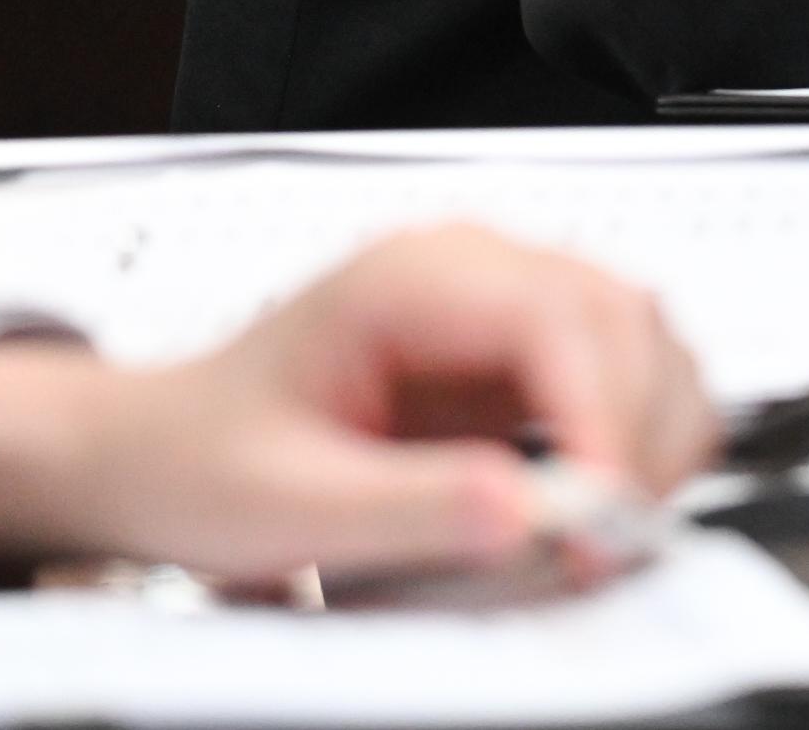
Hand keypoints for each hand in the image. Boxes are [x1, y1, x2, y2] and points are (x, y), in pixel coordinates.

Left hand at [0, 225, 718, 585]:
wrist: (154, 450)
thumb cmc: (197, 458)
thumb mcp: (286, 504)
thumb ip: (411, 509)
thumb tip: (533, 512)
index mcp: (409, 276)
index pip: (557, 317)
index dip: (602, 416)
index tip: (602, 514)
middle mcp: (471, 268)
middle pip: (625, 316)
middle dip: (642, 431)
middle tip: (612, 539)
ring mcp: (502, 305)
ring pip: (643, 338)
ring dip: (654, 433)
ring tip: (611, 527)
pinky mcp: (518, 356)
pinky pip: (622, 376)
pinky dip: (639, 437)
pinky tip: (605, 499)